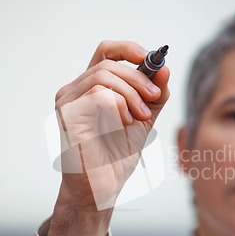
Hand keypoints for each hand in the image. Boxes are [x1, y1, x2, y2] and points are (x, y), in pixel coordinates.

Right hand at [45, 41, 169, 235]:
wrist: (104, 186)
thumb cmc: (117, 154)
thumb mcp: (144, 119)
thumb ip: (154, 95)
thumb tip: (164, 68)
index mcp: (92, 87)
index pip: (105, 52)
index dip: (128, 49)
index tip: (150, 57)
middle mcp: (75, 90)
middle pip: (109, 64)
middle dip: (138, 79)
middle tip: (154, 97)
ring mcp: (68, 102)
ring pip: (103, 76)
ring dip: (130, 95)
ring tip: (139, 117)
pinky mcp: (68, 115)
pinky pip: (98, 94)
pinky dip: (118, 106)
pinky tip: (123, 124)